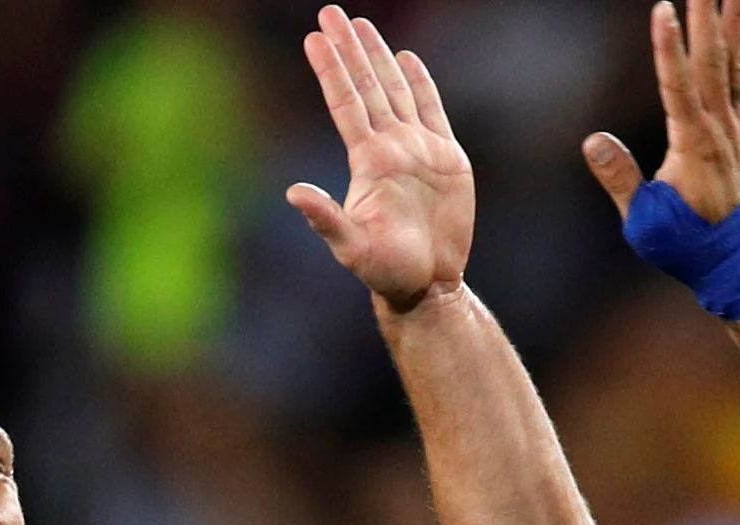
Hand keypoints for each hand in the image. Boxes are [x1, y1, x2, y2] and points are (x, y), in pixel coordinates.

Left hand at [284, 7, 475, 311]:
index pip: (345, 103)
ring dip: (378, 57)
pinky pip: (432, 109)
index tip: (314, 38)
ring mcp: (417, 148)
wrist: (428, 283)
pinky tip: (407, 58)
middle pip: (366, 86)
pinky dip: (421, 83)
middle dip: (349, 48)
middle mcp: (389, 147)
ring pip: (395, 90)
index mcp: (367, 161)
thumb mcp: (351, 247)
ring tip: (362, 25)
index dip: (330, 70)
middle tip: (332, 12)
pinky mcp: (446, 157)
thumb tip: (293, 193)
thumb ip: (325, 219)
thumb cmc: (385, 270)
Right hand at [582, 0, 739, 222]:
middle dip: (706, 17)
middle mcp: (719, 128)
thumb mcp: (643, 221)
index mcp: (693, 145)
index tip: (664, 10)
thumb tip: (592, 141)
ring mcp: (734, 125)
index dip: (670, 48)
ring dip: (734, 18)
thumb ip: (620, 179)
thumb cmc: (683, 242)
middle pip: (712, 63)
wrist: (732, 260)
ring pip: (735, 61)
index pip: (679, 87)